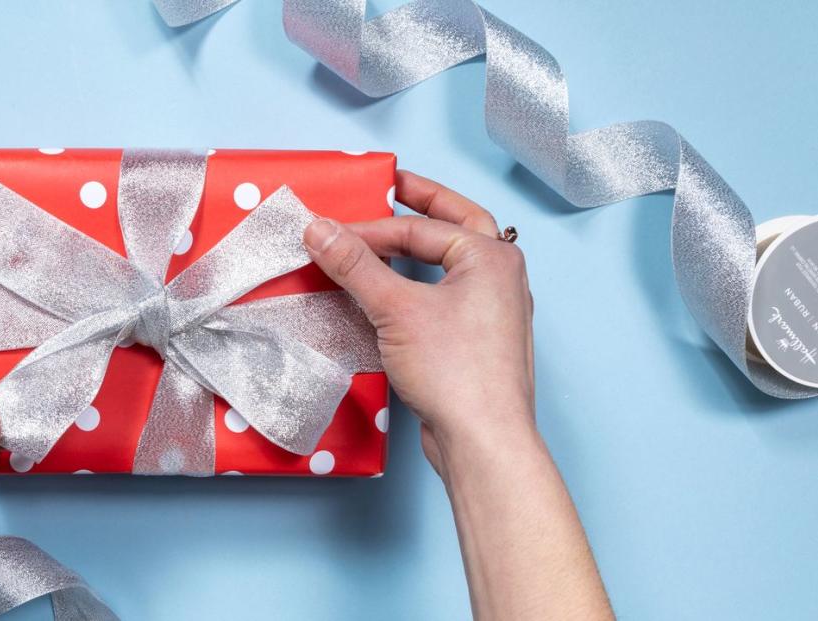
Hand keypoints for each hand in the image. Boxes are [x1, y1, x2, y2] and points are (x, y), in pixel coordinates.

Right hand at [303, 171, 533, 477]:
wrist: (483, 441)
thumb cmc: (456, 372)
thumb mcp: (396, 309)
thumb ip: (354, 264)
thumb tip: (317, 228)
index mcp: (492, 256)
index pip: (419, 227)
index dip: (368, 227)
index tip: (327, 231)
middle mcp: (500, 277)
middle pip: (452, 226)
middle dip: (417, 208)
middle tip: (386, 188)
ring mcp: (491, 311)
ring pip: (448, 264)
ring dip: (415, 250)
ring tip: (382, 238)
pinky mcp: (476, 342)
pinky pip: (443, 298)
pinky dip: (416, 287)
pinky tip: (389, 294)